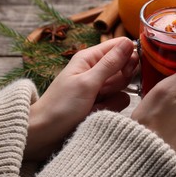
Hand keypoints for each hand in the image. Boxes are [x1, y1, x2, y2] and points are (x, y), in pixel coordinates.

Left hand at [25, 37, 138, 160]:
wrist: (46, 134)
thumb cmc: (60, 106)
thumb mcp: (87, 83)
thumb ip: (110, 64)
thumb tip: (129, 43)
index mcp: (90, 58)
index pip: (119, 46)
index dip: (129, 56)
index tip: (126, 71)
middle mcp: (96, 70)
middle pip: (125, 67)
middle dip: (120, 81)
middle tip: (104, 90)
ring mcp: (100, 88)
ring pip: (123, 86)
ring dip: (112, 97)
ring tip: (94, 104)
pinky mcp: (102, 103)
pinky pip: (119, 101)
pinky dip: (110, 108)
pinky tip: (95, 113)